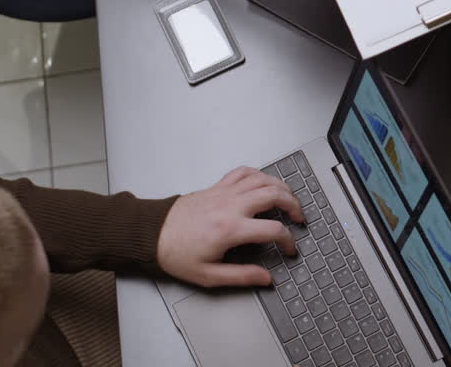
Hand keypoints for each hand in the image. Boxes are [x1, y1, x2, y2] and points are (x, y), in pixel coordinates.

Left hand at [157, 166, 304, 288]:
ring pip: (264, 179)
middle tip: (299, 217)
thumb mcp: (208, 276)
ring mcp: (224, 193)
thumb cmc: (176, 254)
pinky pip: (244, 172)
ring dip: (282, 187)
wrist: (152, 234)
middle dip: (294, 205)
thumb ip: (241, 276)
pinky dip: (259, 174)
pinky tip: (265, 182)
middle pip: (275, 195)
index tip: (288, 248)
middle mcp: (230, 207)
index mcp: (230, 230)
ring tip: (289, 199)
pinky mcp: (217, 187)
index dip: (288, 240)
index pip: (273, 230)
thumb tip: (265, 279)